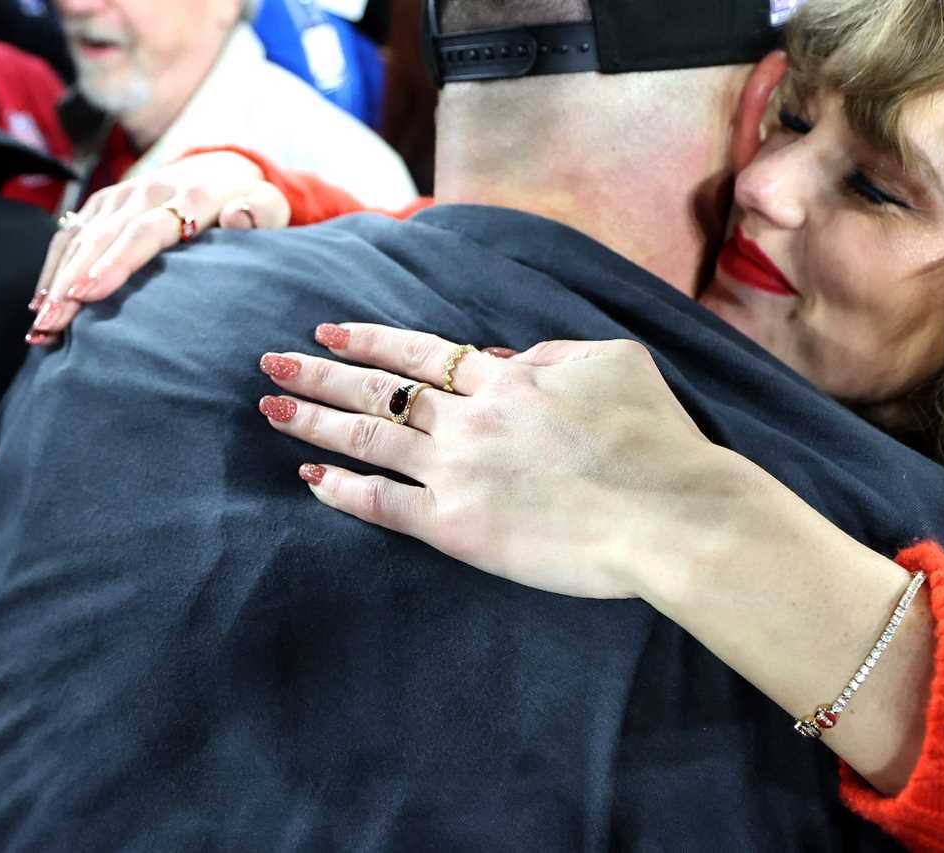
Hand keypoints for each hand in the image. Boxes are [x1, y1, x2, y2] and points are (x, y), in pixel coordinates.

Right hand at [28, 151, 291, 344]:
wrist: (224, 167)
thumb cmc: (253, 202)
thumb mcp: (270, 206)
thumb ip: (260, 211)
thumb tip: (236, 216)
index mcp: (191, 195)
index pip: (145, 230)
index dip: (116, 262)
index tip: (89, 293)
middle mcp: (148, 190)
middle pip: (102, 238)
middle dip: (71, 282)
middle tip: (51, 325)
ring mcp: (121, 194)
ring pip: (79, 237)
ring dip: (55, 281)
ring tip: (41, 326)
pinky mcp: (104, 201)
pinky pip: (70, 233)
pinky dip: (53, 267)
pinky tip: (41, 303)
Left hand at [255, 326, 744, 599]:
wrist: (671, 513)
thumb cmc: (655, 439)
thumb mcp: (615, 362)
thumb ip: (553, 355)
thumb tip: (504, 362)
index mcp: (509, 379)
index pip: (423, 352)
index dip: (372, 338)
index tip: (329, 327)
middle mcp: (472, 420)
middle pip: (381, 391)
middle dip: (323, 372)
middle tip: (272, 361)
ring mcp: (459, 473)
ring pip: (370, 440)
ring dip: (317, 421)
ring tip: (273, 408)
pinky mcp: (458, 529)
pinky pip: (386, 505)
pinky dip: (344, 492)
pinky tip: (311, 482)